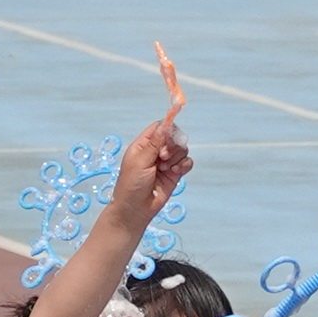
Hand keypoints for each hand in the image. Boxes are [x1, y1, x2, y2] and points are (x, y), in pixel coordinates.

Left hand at [109, 45, 192, 228]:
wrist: (136, 210)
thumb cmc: (130, 184)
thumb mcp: (139, 160)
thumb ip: (155, 141)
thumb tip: (166, 122)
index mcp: (144, 141)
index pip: (161, 124)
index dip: (169, 122)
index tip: (178, 106)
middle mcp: (156, 149)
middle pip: (176, 135)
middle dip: (172, 145)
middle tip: (161, 158)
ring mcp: (167, 161)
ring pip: (183, 148)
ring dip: (177, 158)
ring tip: (164, 169)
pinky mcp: (176, 173)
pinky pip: (187, 161)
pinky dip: (184, 166)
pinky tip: (175, 174)